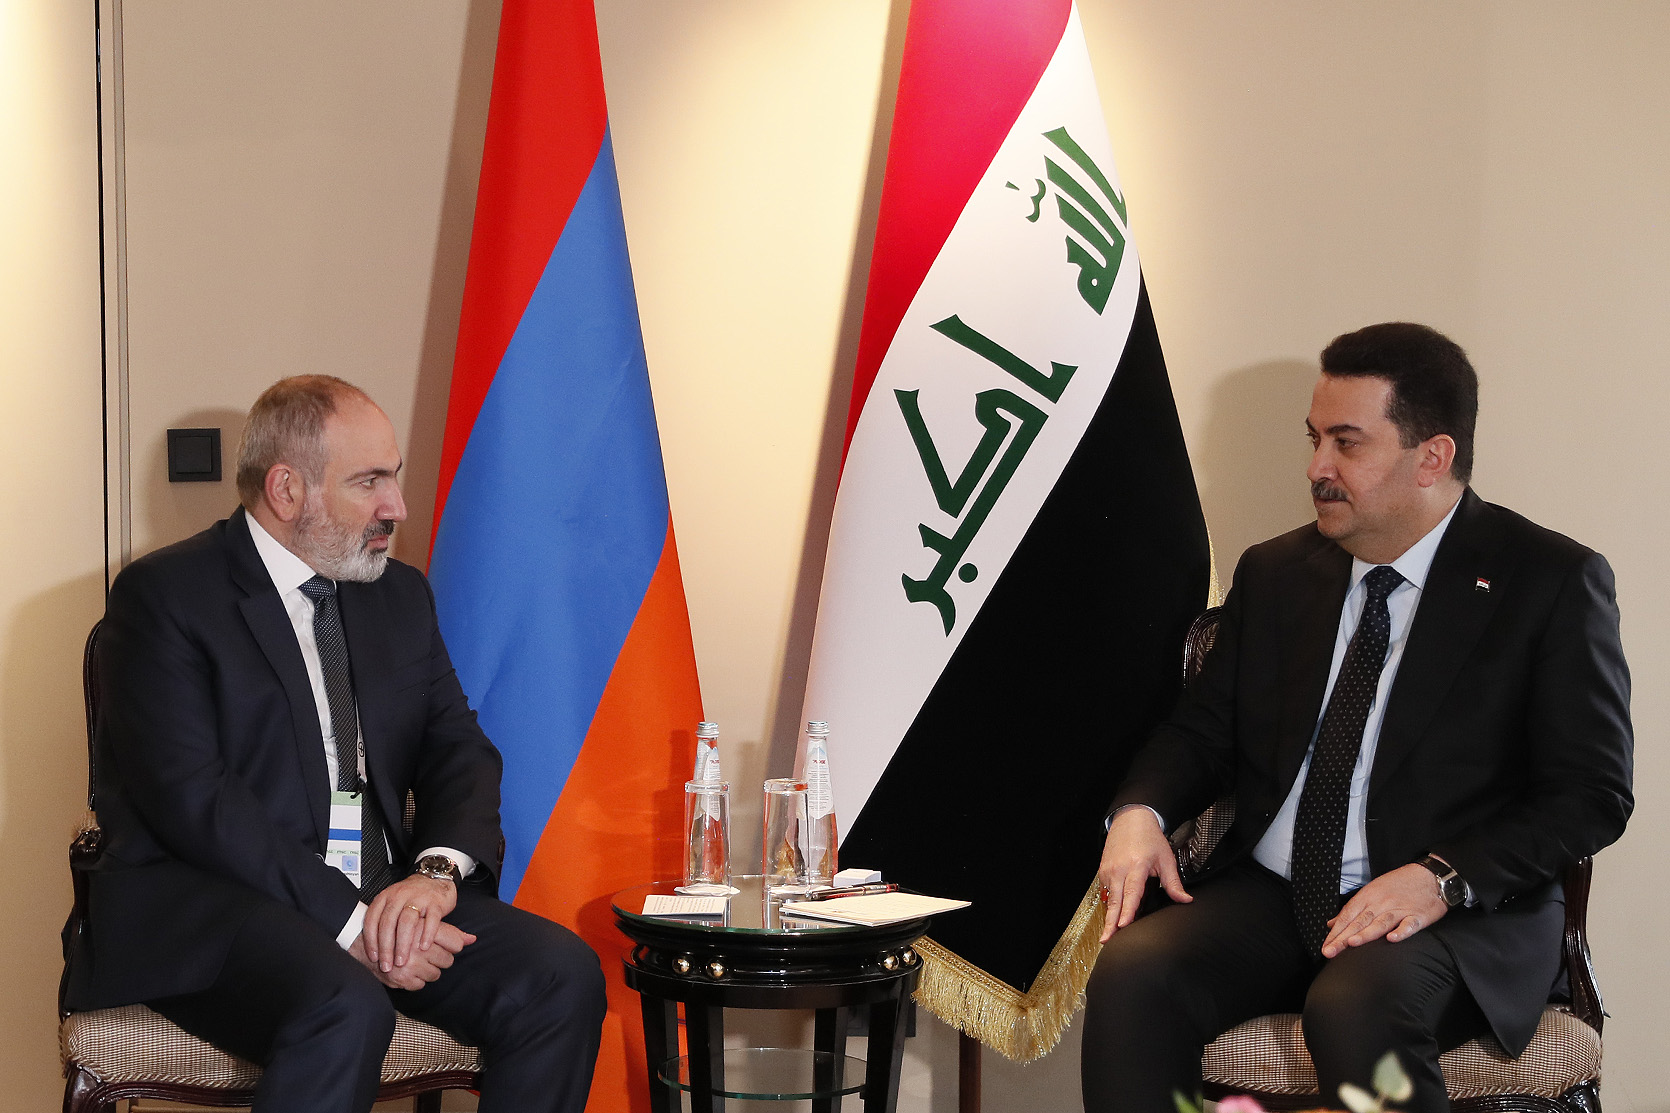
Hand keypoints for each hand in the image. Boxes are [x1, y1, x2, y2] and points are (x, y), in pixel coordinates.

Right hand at [350, 921, 474, 990]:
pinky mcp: (401, 979)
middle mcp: (417, 947)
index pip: (455, 943)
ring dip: (429, 969)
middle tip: (427, 953)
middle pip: (447, 960)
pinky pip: (421, 985)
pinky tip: (409, 970)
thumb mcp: (422, 924)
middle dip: (439, 957)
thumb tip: (472, 939)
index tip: (441, 944)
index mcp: (423, 929)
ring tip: (417, 961)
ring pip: (436, 974)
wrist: (362, 941)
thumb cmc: (395, 930)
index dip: (450, 945)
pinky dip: (417, 980)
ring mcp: (409, 965)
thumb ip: (450, 932)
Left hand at [363, 875, 459, 971]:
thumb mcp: (392, 903)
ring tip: (402, 961)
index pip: (372, 920)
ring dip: (403, 945)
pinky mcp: (435, 902)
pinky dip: (427, 935)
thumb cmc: (411, 896)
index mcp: (385, 897)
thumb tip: (372, 948)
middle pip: (388, 923)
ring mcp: (418, 898)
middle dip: (386, 948)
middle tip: (387, 965)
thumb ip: (382, 920)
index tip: (374, 957)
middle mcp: (399, 896)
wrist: (435, 879)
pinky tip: (424, 948)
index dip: (371, 941)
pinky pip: (431, 920)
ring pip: (407, 923)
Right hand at [1096, 807, 1190, 942]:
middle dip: (1110, 923)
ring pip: (1109, 899)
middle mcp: (1119, 870)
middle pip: (1114, 901)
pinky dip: (1110, 905)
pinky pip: (1107, 893)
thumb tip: (1185, 900)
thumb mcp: (1166, 858)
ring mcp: (1108, 871)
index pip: (1131, 893)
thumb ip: (1173, 882)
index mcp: (1136, 866)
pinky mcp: (1103, 872)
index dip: (1127, 911)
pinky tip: (1113, 916)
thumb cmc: (1149, 838)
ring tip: (1109, 935)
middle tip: (1107, 940)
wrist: (1130, 819)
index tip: (1123, 925)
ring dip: (1109, 917)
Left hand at [1321, 863, 1447, 957]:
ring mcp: (1400, 909)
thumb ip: (1353, 910)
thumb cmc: (1399, 884)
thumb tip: (1332, 924)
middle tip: (1330, 952)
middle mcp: (1381, 903)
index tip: (1326, 948)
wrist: (1430, 876)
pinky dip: (1401, 931)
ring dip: (1366, 933)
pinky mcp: (1419, 915)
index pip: (1348, 916)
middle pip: (1359, 921)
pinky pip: (1409, 924)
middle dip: (1343, 938)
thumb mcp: (1372, 891)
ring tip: (1352, 943)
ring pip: (1380, 922)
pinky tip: (1392, 939)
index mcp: (1368, 897)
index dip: (1335, 933)